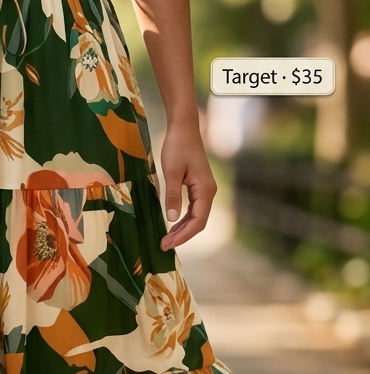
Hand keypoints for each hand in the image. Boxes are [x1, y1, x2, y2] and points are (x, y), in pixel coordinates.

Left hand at [159, 126, 216, 249]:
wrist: (184, 128)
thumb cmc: (177, 147)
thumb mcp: (171, 172)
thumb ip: (172, 196)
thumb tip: (171, 219)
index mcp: (205, 190)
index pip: (197, 221)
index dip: (183, 236)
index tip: (167, 244)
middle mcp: (209, 192)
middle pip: (199, 222)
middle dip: (182, 235)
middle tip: (163, 245)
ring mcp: (205, 189)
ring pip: (197, 216)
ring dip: (182, 229)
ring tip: (166, 239)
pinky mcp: (199, 186)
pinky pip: (194, 208)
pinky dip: (183, 219)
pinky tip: (173, 224)